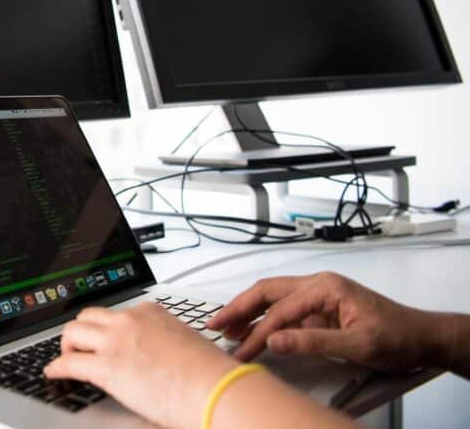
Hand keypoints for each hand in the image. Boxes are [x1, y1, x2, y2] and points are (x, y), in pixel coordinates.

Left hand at [44, 303, 237, 428]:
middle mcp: (130, 321)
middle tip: (79, 348)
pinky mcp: (106, 367)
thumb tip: (164, 361)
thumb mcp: (186, 346)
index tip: (105, 338)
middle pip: (88, 317)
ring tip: (67, 360)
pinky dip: (56, 368)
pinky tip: (54, 374)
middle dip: (81, 332)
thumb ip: (168, 346)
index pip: (118, 313)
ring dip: (66, 346)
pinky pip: (68, 363)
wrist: (215, 388)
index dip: (107, 329)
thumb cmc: (211, 375)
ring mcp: (115, 341)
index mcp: (151, 313)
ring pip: (72, 332)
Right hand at [206, 272, 446, 370]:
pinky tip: (252, 332)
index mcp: (326, 287)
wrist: (422, 338)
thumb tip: (276, 341)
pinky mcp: (319, 311)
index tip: (242, 351)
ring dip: (247, 312)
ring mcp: (318, 297)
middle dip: (238, 308)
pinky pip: (283, 311)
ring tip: (225, 328)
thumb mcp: (358, 344)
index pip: (281, 310)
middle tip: (215, 325)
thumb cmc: (398, 335)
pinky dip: (263, 321)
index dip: (257, 333)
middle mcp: (318, 286)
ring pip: (272, 298)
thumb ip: (313, 342)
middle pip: (267, 292)